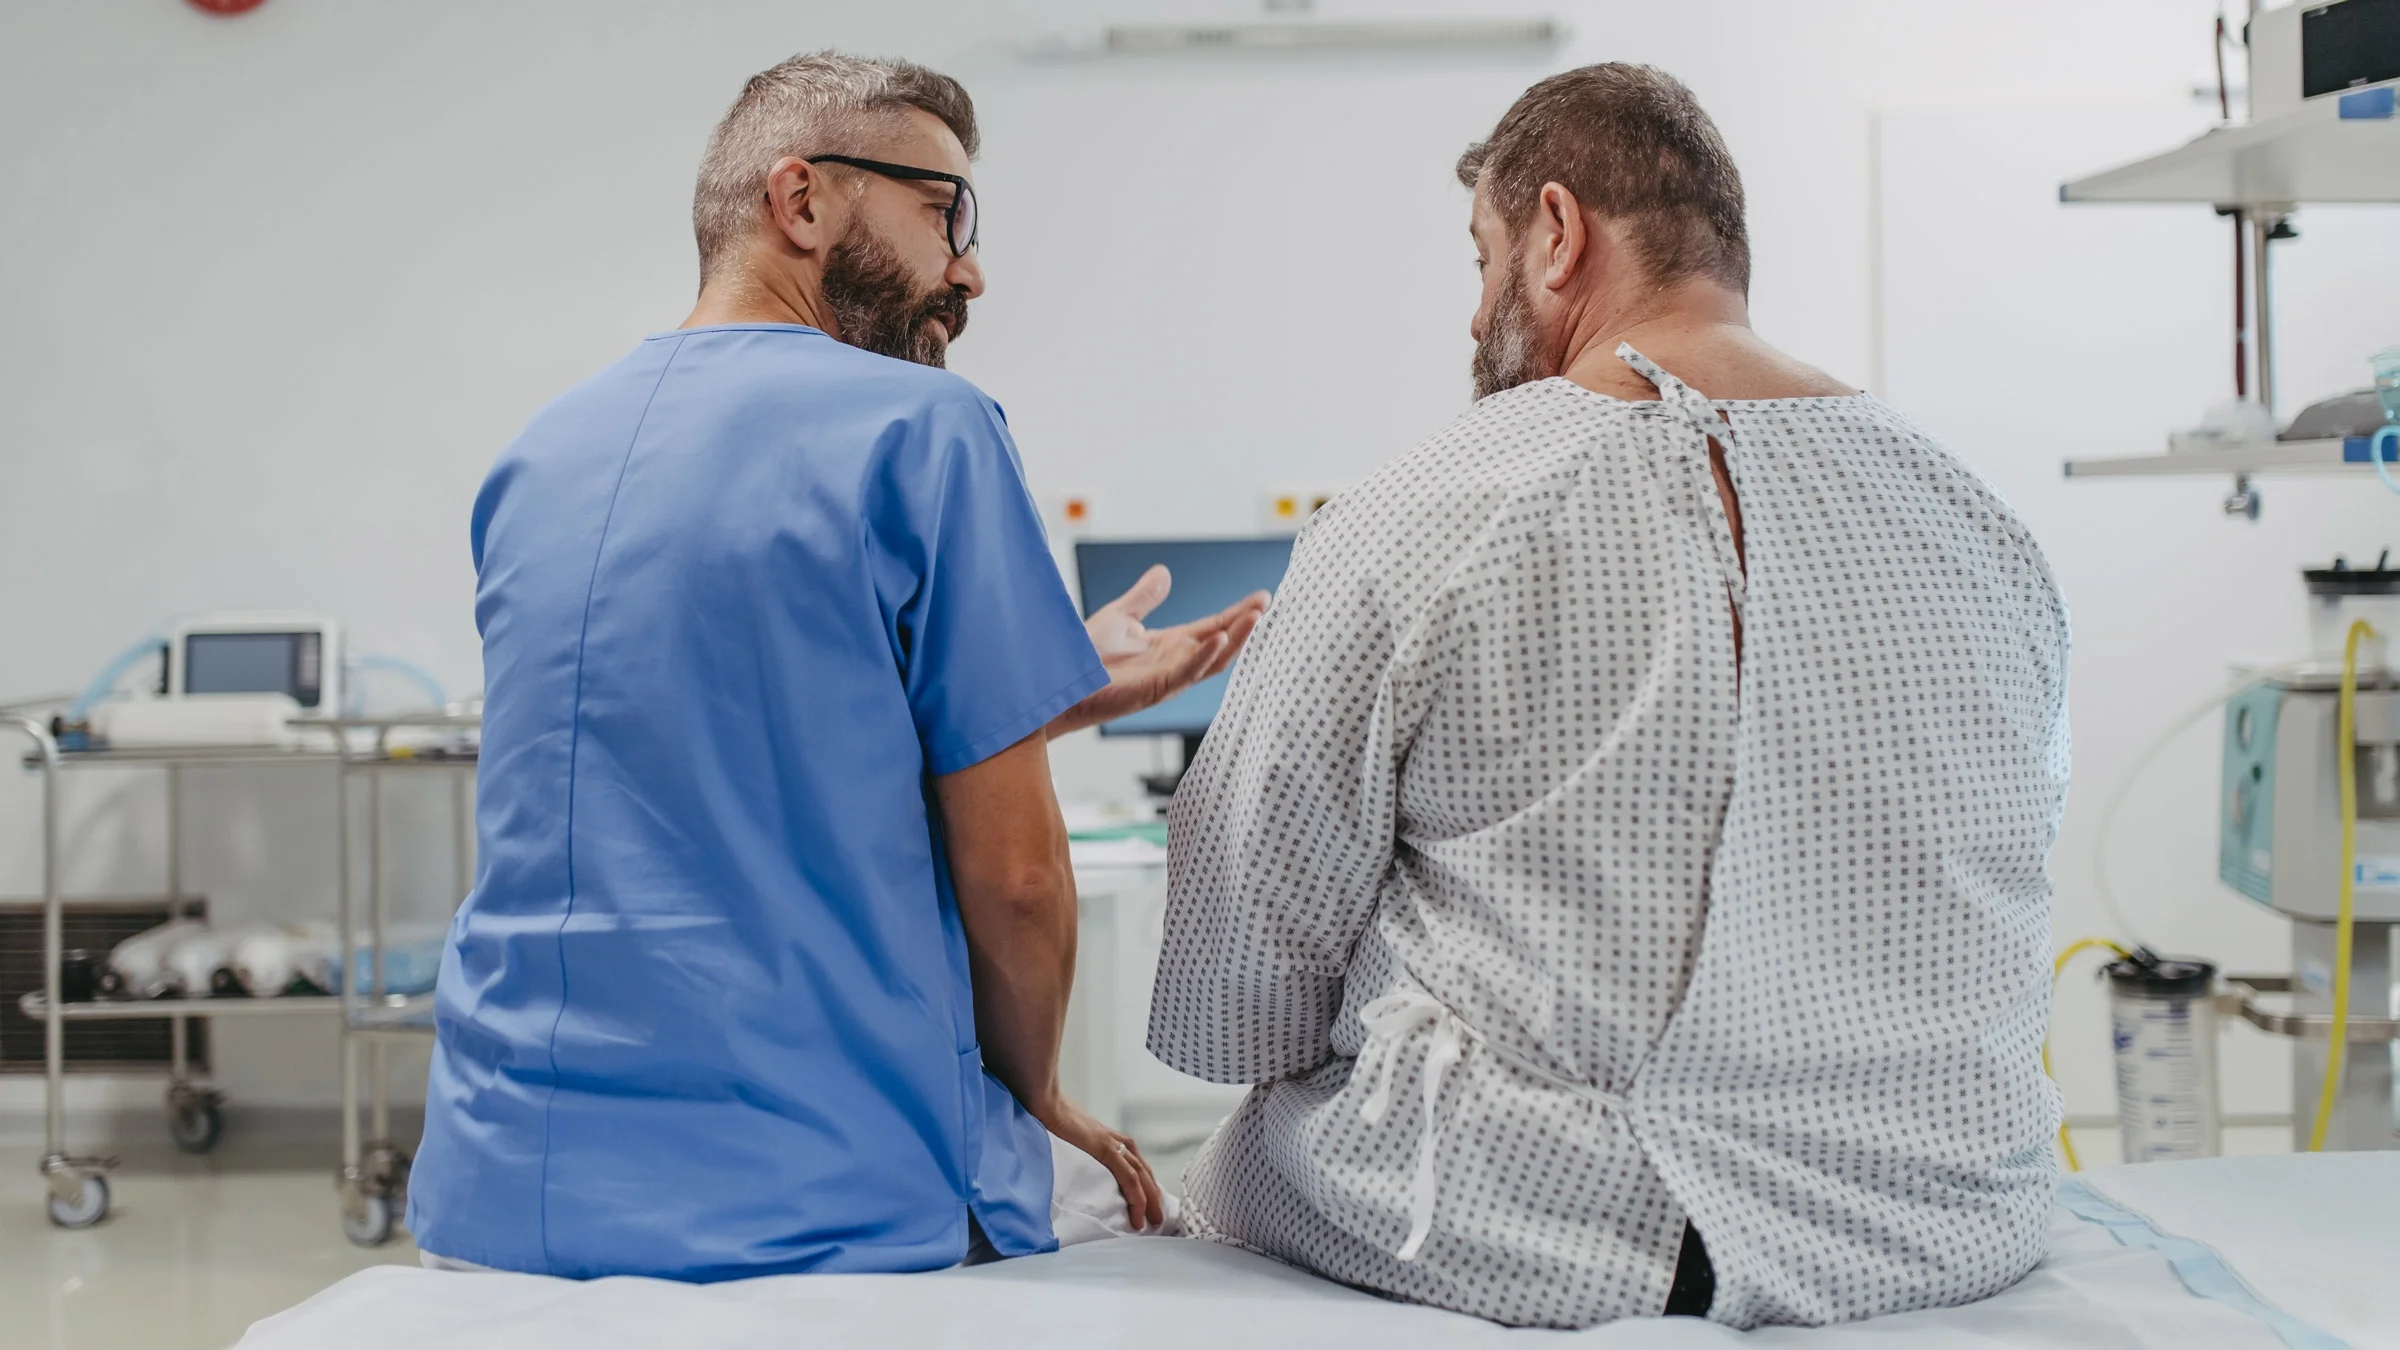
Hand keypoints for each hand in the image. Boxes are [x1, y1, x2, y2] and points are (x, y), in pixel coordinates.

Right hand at [1035, 1094, 1165, 1230]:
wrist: (1044, 1102)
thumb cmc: (1051, 1117)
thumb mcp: (1070, 1137)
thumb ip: (1080, 1149)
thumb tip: (1077, 1163)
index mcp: (1109, 1138)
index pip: (1136, 1164)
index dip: (1144, 1185)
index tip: (1148, 1205)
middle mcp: (1116, 1140)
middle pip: (1143, 1172)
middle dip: (1153, 1196)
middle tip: (1157, 1219)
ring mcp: (1113, 1144)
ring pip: (1141, 1177)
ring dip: (1150, 1201)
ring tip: (1153, 1222)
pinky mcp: (1106, 1150)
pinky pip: (1128, 1178)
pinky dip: (1136, 1198)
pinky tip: (1138, 1216)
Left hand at [1049, 565, 1268, 738]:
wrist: (1058, 681)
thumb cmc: (1084, 656)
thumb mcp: (1120, 616)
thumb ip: (1144, 597)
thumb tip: (1165, 572)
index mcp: (1170, 645)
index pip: (1213, 626)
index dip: (1237, 613)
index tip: (1262, 598)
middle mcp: (1175, 662)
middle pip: (1221, 643)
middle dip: (1245, 625)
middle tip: (1268, 605)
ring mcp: (1168, 677)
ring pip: (1212, 660)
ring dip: (1235, 640)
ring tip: (1256, 618)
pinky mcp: (1153, 689)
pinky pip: (1185, 673)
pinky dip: (1203, 657)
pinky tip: (1218, 639)